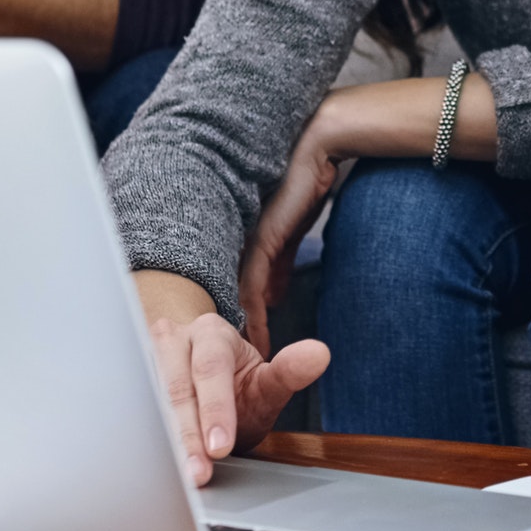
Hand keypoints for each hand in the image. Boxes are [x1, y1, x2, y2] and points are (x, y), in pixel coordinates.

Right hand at [148, 309, 329, 485]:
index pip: (210, 368)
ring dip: (161, 442)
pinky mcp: (128, 384)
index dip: (214, 409)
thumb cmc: (234, 384)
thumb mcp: (263, 380)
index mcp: (209, 332)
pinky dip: (143, 443)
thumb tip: (320, 353)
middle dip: (186, 435)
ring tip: (177, 477)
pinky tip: (152, 469)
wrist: (197, 376)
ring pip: (148, 402)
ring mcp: (143, 360)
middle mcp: (172, 339)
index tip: (221, 446)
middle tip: (198, 473)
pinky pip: (132, 415)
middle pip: (175, 388)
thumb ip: (289, 371)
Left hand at [239, 117, 342, 357]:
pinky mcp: (262, 243)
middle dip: (215, 341)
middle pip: (216, 303)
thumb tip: (271, 299)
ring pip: (229, 301)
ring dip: (234, 335)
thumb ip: (278, 266)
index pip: (221, 295)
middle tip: (215, 378)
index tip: (219, 359)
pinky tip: (256, 344)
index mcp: (238, 245)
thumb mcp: (290, 235)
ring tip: (233, 370)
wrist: (315, 152)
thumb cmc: (303, 186)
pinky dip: (252, 319)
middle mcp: (235, 247)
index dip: (219, 328)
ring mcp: (245, 245)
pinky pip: (251, 290)